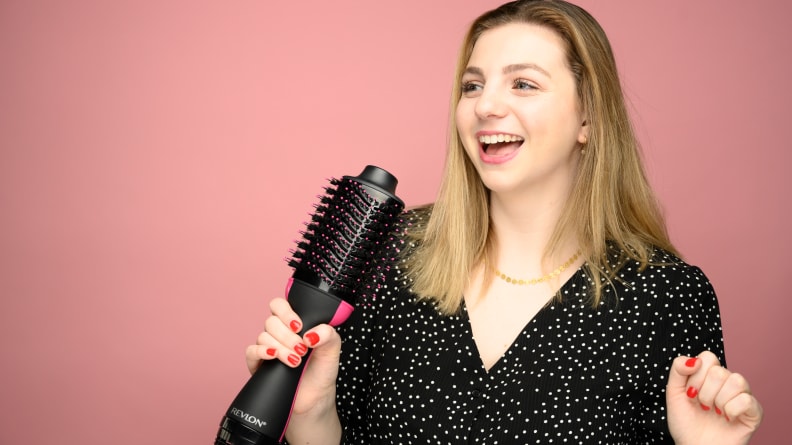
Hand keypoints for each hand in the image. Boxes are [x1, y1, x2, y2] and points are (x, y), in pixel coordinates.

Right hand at [245, 297, 342, 416]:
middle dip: (288, 336)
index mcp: (294, 324)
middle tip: (302, 349)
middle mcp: (279, 333)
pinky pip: (251, 351)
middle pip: (271, 321)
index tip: (299, 325)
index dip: (286, 311)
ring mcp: (268, 348)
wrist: (315, 397)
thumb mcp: (332, 349)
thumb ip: (327, 334)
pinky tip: (274, 356)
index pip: (279, 306)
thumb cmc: (322, 370)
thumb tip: (311, 334)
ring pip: (263, 336)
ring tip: (296, 360)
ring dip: (281, 347)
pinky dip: (261, 351)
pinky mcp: (258, 364)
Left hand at [666, 351, 762, 444]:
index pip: (708, 357)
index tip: (690, 393)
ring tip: (714, 412)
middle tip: (702, 406)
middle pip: (720, 371)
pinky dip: (731, 410)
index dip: (696, 375)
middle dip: (704, 392)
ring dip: (718, 400)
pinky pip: (747, 400)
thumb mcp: (673, 393)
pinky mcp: (754, 412)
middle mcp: (727, 383)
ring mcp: (742, 396)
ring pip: (737, 380)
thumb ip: (678, 369)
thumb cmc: (685, 422)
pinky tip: (727, 418)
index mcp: (710, 376)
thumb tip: (694, 360)